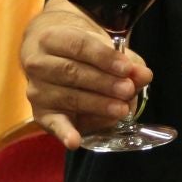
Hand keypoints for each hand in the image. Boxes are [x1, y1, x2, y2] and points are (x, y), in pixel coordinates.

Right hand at [21, 3, 153, 148]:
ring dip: (97, 105)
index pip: (79, 46)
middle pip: (72, 72)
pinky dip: (65, 133)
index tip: (127, 68)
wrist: (53, 57)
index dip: (105, 58)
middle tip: (128, 90)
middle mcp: (38, 63)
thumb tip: (143, 75)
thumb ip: (126, 62)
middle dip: (104, 83)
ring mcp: (37, 90)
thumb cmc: (84, 52)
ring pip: (68, 97)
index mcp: (52, 38)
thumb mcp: (105, 49)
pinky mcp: (42, 113)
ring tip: (122, 109)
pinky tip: (75, 142)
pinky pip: (53, 124)